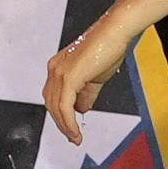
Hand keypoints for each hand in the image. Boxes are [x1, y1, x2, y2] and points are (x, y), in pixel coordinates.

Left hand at [41, 8, 143, 144]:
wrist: (115, 31)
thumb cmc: (108, 46)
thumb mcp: (95, 77)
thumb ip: (86, 94)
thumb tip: (81, 108)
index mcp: (59, 67)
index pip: (54, 97)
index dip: (60, 115)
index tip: (69, 128)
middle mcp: (55, 69)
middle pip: (52, 104)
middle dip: (61, 123)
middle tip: (72, 136)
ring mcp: (60, 72)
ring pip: (56, 108)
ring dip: (65, 126)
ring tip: (75, 137)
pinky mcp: (68, 77)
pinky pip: (64, 106)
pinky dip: (69, 122)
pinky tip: (75, 131)